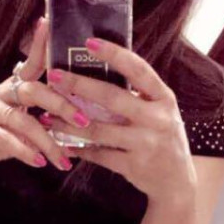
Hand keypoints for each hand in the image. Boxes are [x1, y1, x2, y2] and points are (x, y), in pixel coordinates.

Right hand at [0, 18, 90, 174]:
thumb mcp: (22, 126)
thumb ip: (44, 122)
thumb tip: (78, 127)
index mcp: (14, 87)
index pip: (31, 63)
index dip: (39, 44)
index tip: (48, 22)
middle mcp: (1, 92)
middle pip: (34, 91)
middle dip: (61, 105)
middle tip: (83, 121)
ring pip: (24, 121)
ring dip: (47, 142)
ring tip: (62, 160)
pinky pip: (6, 139)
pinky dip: (25, 152)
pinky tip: (39, 163)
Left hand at [41, 39, 197, 202]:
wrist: (177, 180)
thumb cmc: (162, 137)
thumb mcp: (159, 111)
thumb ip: (137, 94)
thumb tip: (100, 67)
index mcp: (163, 98)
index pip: (138, 70)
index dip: (114, 54)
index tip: (89, 42)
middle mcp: (157, 119)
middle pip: (112, 98)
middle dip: (79, 85)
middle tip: (53, 76)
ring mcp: (145, 144)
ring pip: (98, 130)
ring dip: (68, 123)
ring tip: (47, 116)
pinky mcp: (133, 166)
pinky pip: (98, 155)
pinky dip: (79, 149)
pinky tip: (62, 145)